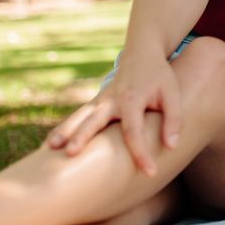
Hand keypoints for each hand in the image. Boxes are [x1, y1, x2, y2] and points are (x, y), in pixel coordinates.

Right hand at [46, 51, 181, 174]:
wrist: (143, 52)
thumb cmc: (160, 77)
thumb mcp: (173, 94)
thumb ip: (174, 119)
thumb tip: (171, 147)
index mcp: (132, 99)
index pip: (134, 131)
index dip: (141, 153)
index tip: (150, 172)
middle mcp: (111, 100)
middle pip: (94, 121)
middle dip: (82, 137)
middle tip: (71, 154)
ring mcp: (100, 100)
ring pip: (79, 117)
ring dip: (65, 132)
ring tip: (50, 148)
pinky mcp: (95, 103)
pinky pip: (77, 117)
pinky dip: (64, 129)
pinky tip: (50, 145)